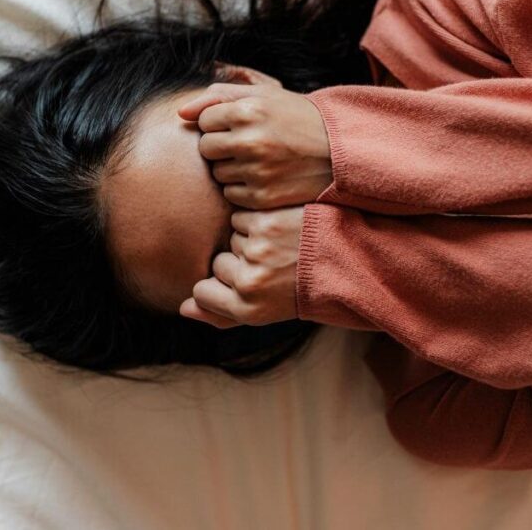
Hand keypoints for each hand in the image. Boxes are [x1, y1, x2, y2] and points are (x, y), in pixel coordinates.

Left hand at [178, 64, 333, 209]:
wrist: (339, 151)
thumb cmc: (297, 118)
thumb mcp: (264, 96)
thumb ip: (218, 96)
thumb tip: (180, 113)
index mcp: (249, 111)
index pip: (204, 121)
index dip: (220, 123)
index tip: (242, 125)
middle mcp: (251, 141)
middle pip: (206, 149)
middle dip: (221, 146)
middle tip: (249, 144)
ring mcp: (257, 172)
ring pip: (217, 174)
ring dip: (231, 168)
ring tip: (259, 160)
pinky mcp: (263, 197)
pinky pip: (232, 196)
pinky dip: (243, 189)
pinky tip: (265, 178)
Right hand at [179, 206, 304, 328]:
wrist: (349, 258)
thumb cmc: (304, 288)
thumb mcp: (266, 312)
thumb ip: (222, 314)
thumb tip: (183, 308)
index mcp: (248, 310)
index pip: (202, 292)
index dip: (221, 284)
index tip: (248, 282)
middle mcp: (249, 283)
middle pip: (218, 263)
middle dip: (241, 260)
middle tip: (276, 264)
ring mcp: (255, 251)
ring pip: (230, 237)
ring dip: (251, 237)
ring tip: (283, 246)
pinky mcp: (264, 223)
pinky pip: (241, 217)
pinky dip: (258, 219)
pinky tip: (282, 227)